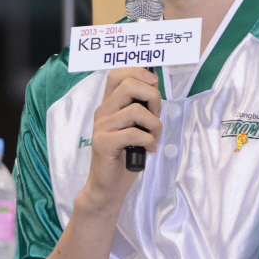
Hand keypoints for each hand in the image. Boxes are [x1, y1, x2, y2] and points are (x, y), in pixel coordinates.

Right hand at [78, 67, 161, 211]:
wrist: (108, 186)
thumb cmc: (126, 154)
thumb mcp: (136, 125)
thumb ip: (141, 106)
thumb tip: (155, 87)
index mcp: (110, 103)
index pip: (117, 74)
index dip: (138, 72)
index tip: (153, 84)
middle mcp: (103, 111)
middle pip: (129, 85)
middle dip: (152, 97)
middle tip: (156, 114)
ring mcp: (102, 127)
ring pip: (136, 111)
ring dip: (154, 124)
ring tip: (153, 136)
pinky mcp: (104, 143)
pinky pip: (134, 133)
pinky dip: (149, 141)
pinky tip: (149, 149)